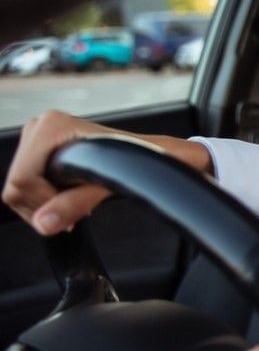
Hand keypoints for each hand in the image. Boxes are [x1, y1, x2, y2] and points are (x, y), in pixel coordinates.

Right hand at [2, 110, 213, 234]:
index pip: (22, 180)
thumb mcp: (105, 185)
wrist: (151, 153)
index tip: (71, 214)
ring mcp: (37, 138)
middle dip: (44, 205)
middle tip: (77, 211)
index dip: (43, 203)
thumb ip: (74, 203)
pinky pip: (26, 185)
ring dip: (45, 203)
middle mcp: (39, 126)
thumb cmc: (135, 161)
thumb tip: (44, 223)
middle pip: (16, 186)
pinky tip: (69, 195)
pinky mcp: (40, 150)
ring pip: (18, 189)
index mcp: (51, 127)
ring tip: (77, 201)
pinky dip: (45, 197)